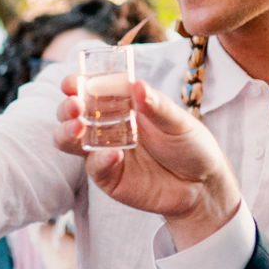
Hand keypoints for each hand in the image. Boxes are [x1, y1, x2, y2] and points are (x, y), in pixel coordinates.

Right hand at [53, 75, 240, 246]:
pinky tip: (114, 155)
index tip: (71, 82)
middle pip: (72, 115)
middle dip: (66, 108)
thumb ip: (157, 106)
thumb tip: (137, 85)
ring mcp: (103, 152)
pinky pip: (95, 166)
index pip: (91, 90)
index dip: (76, 84)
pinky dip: (100, 159)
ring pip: (70, 141)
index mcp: (121, 105)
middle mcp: (107, 126)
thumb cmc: (191, 146)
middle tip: (74, 105)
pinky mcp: (108, 177)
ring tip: (78, 127)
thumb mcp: (179, 122)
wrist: (202, 186)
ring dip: (67, 132)